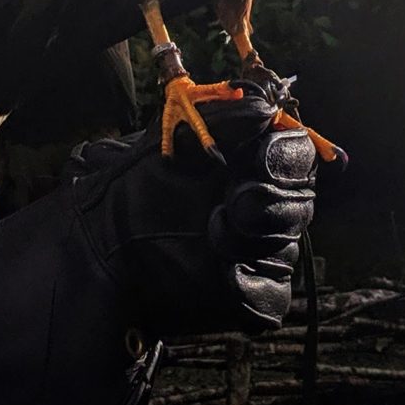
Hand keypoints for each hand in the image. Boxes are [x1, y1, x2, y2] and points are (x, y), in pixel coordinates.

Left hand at [64, 86, 319, 337]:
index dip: (285, 156)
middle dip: (270, 203)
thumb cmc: (136, 188)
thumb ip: (218, 121)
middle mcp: (265, 204)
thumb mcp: (170, 143)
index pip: (297, 153)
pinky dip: (250, 286)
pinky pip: (272, 294)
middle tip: (234, 204)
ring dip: (248, 243)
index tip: (259, 159)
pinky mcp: (253, 293)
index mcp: (253, 163)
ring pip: (285, 249)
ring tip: (208, 233)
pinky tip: (224, 274)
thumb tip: (264, 110)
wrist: (105, 247)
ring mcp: (261, 252)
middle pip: (299, 203)